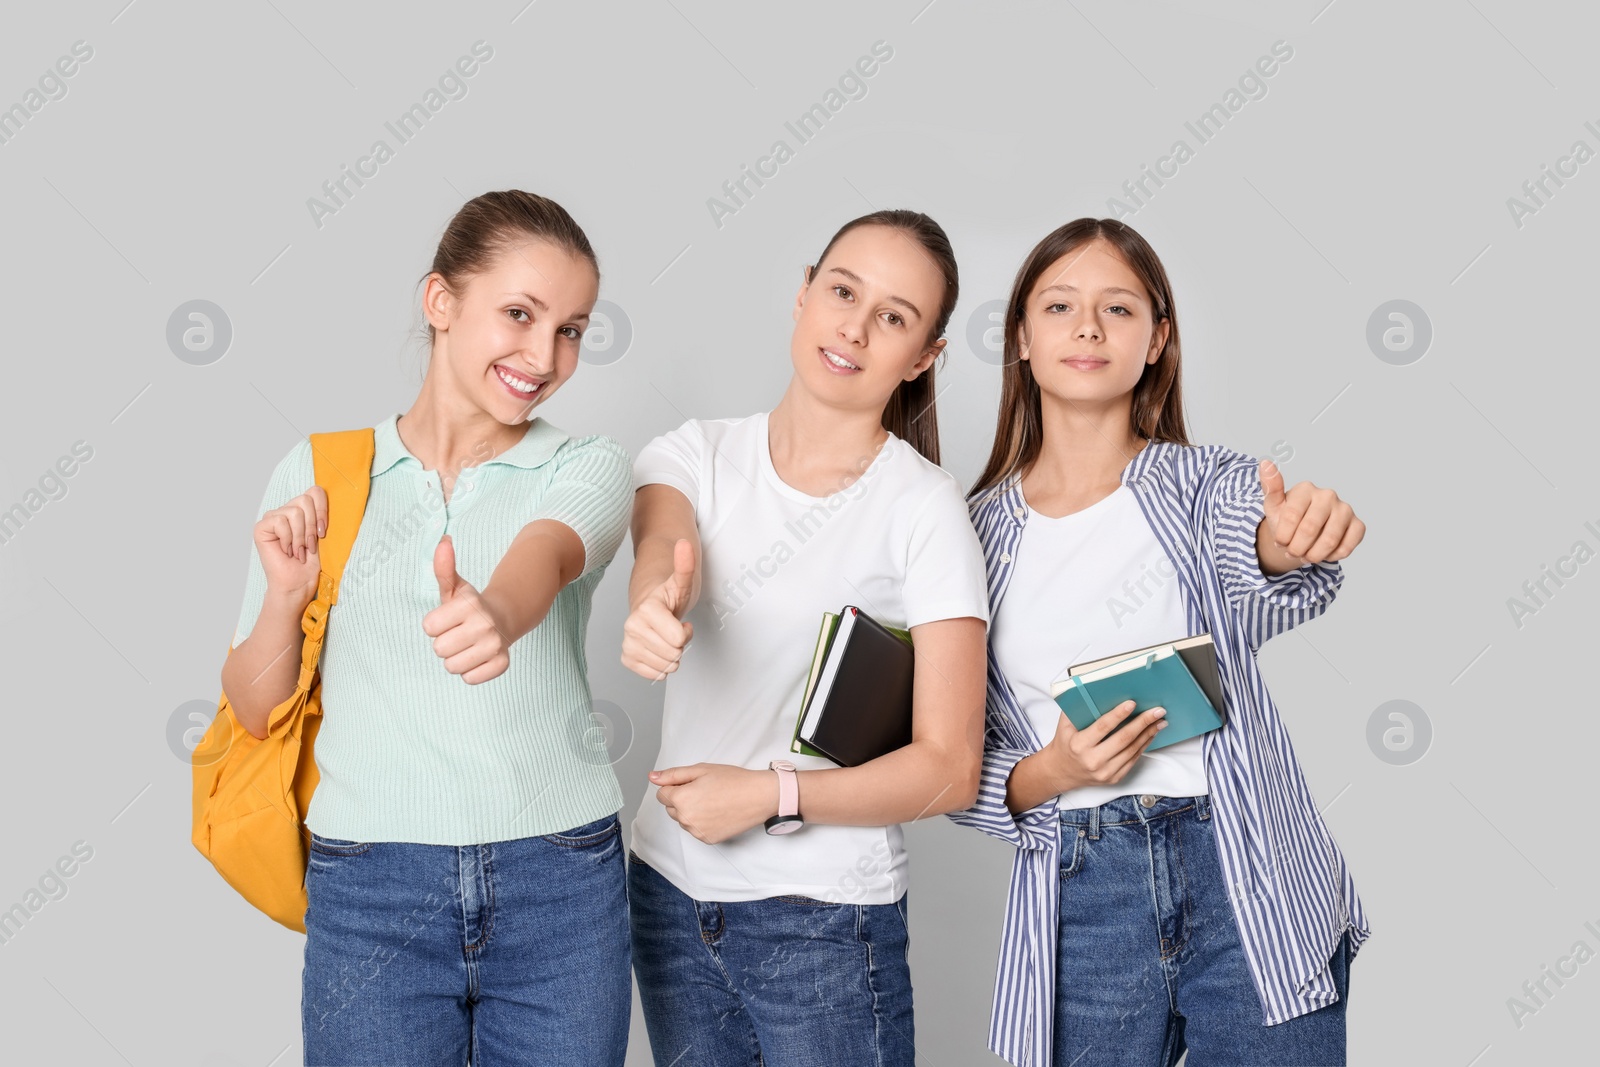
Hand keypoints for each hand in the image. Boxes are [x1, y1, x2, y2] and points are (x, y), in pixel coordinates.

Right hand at [254, 485, 327, 602]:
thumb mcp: (322, 535)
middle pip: (305, 499)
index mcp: (302, 510)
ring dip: (301, 536)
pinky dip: (288, 539)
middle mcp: (286, 510)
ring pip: (295, 511)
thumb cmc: (311, 564)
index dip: (322, 510)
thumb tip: (334, 492)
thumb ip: (322, 514)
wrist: (298, 584)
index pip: (315, 491)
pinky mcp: (261, 527)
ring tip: (299, 551)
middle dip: (312, 527)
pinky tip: (287, 551)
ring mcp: (272, 518)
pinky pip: (281, 521)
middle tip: (309, 546)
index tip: (324, 532)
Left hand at [421, 534, 510, 683]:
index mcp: (470, 604)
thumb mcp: (456, 587)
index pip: (429, 627)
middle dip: (444, 642)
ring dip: (456, 658)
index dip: (435, 624)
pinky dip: (471, 671)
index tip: (448, 619)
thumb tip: (443, 540)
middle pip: (439, 649)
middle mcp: (485, 624)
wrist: (506, 618)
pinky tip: (478, 656)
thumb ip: (444, 567)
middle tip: (458, 633)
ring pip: (452, 666)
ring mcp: (495, 645)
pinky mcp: (502, 664)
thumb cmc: (471, 605)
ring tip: (467, 645)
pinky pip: (469, 678)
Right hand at [621, 539, 696, 680]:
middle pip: (673, 655)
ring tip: (666, 638)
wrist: (650, 606)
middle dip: (679, 646)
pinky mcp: (627, 657)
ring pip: (665, 667)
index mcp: (647, 609)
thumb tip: (684, 543)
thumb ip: (684, 565)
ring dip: (671, 656)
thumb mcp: (681, 581)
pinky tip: (658, 650)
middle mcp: (632, 626)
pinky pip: (653, 675)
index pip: (679, 640)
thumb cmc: (668, 596)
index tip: (680, 621)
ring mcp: (628, 643)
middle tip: (673, 630)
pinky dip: (661, 667)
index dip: (686, 633)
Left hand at [649, 763, 776, 843]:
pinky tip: (717, 812)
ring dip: (691, 811)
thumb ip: (673, 775)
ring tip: (712, 801)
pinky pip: (695, 829)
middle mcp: (685, 819)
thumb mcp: (701, 770)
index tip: (693, 782)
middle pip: (671, 808)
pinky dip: (702, 822)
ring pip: (683, 820)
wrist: (759, 796)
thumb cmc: (733, 781)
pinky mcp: (707, 839)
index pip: (662, 794)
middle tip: (704, 790)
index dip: (676, 785)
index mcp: (681, 799)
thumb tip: (653, 777)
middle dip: (682, 799)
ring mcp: (696, 831)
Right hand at [1045, 700, 1166, 791]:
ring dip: (1148, 734)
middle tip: (1157, 711)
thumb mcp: (1064, 725)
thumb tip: (1097, 690)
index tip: (1132, 703)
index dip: (1118, 714)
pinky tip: (1150, 734)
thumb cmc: (1065, 743)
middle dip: (1143, 723)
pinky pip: (1133, 760)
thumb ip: (1077, 709)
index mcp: (1079, 745)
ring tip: (1159, 721)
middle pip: (1123, 739)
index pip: (1103, 727)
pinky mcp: (1114, 778)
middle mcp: (1093, 760)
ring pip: (1132, 750)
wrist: (1062, 771)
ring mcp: (1105, 771)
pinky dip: (1144, 745)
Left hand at [1258, 460, 1364, 565]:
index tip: (1279, 543)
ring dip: (1313, 555)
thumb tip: (1265, 462)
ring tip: (1305, 554)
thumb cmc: (1287, 519)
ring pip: (1329, 540)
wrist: (1303, 533)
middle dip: (1297, 548)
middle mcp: (1328, 495)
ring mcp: (1345, 509)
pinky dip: (1331, 556)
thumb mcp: (1273, 506)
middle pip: (1309, 530)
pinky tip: (1323, 553)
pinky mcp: (1358, 525)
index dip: (1282, 537)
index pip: (1290, 517)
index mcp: (1306, 488)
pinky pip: (1346, 547)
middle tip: (1292, 552)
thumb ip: (1269, 487)